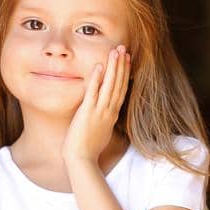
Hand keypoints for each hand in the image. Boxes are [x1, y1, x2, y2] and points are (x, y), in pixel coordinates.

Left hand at [63, 45, 130, 166]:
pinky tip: (99, 67)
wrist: (82, 160)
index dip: (124, 74)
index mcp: (111, 115)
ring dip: (114, 68)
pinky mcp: (88, 113)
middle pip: (118, 84)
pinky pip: (93, 93)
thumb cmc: (88, 149)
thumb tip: (103, 114)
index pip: (121, 90)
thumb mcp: (100, 131)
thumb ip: (102, 120)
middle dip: (122, 65)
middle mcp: (108, 111)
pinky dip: (97, 80)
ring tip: (116, 51)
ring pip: (110, 85)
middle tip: (124, 49)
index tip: (127, 60)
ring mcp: (99, 111)